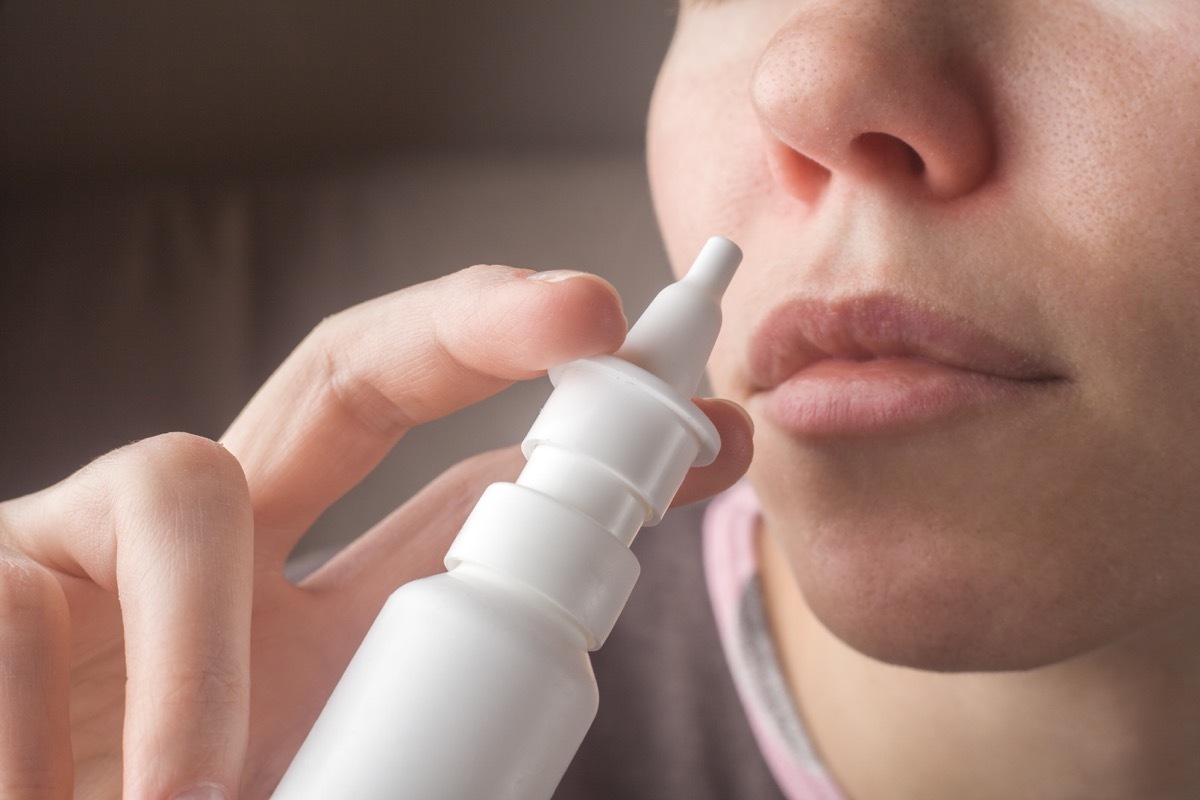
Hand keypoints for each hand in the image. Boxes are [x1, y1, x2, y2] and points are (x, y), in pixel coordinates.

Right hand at [0, 265, 753, 798]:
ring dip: (205, 656)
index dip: (577, 441)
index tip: (712, 432)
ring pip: (184, 485)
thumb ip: (434, 702)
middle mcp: (218, 536)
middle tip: (590, 306)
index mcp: (311, 600)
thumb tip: (551, 680)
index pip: (457, 479)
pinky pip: (36, 607)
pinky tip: (82, 798)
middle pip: (357, 372)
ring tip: (190, 798)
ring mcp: (91, 536)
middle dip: (475, 324)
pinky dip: (84, 717)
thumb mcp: (325, 751)